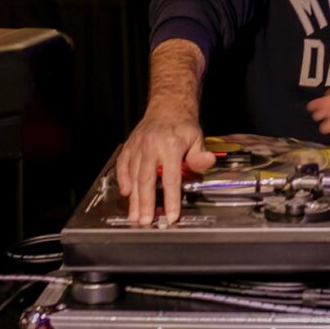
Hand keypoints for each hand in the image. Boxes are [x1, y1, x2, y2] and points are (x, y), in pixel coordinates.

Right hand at [115, 104, 215, 224]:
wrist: (168, 107)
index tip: (171, 216)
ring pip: (133, 175)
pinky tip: (126, 193)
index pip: (171, 178)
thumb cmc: (183, 125)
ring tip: (134, 215)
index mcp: (171, 146)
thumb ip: (199, 155)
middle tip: (145, 221)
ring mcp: (138, 146)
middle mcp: (152, 146)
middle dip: (146, 203)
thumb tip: (207, 162)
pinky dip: (123, 179)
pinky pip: (123, 164)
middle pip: (147, 179)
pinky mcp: (130, 145)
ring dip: (134, 197)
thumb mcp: (198, 138)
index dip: (171, 199)